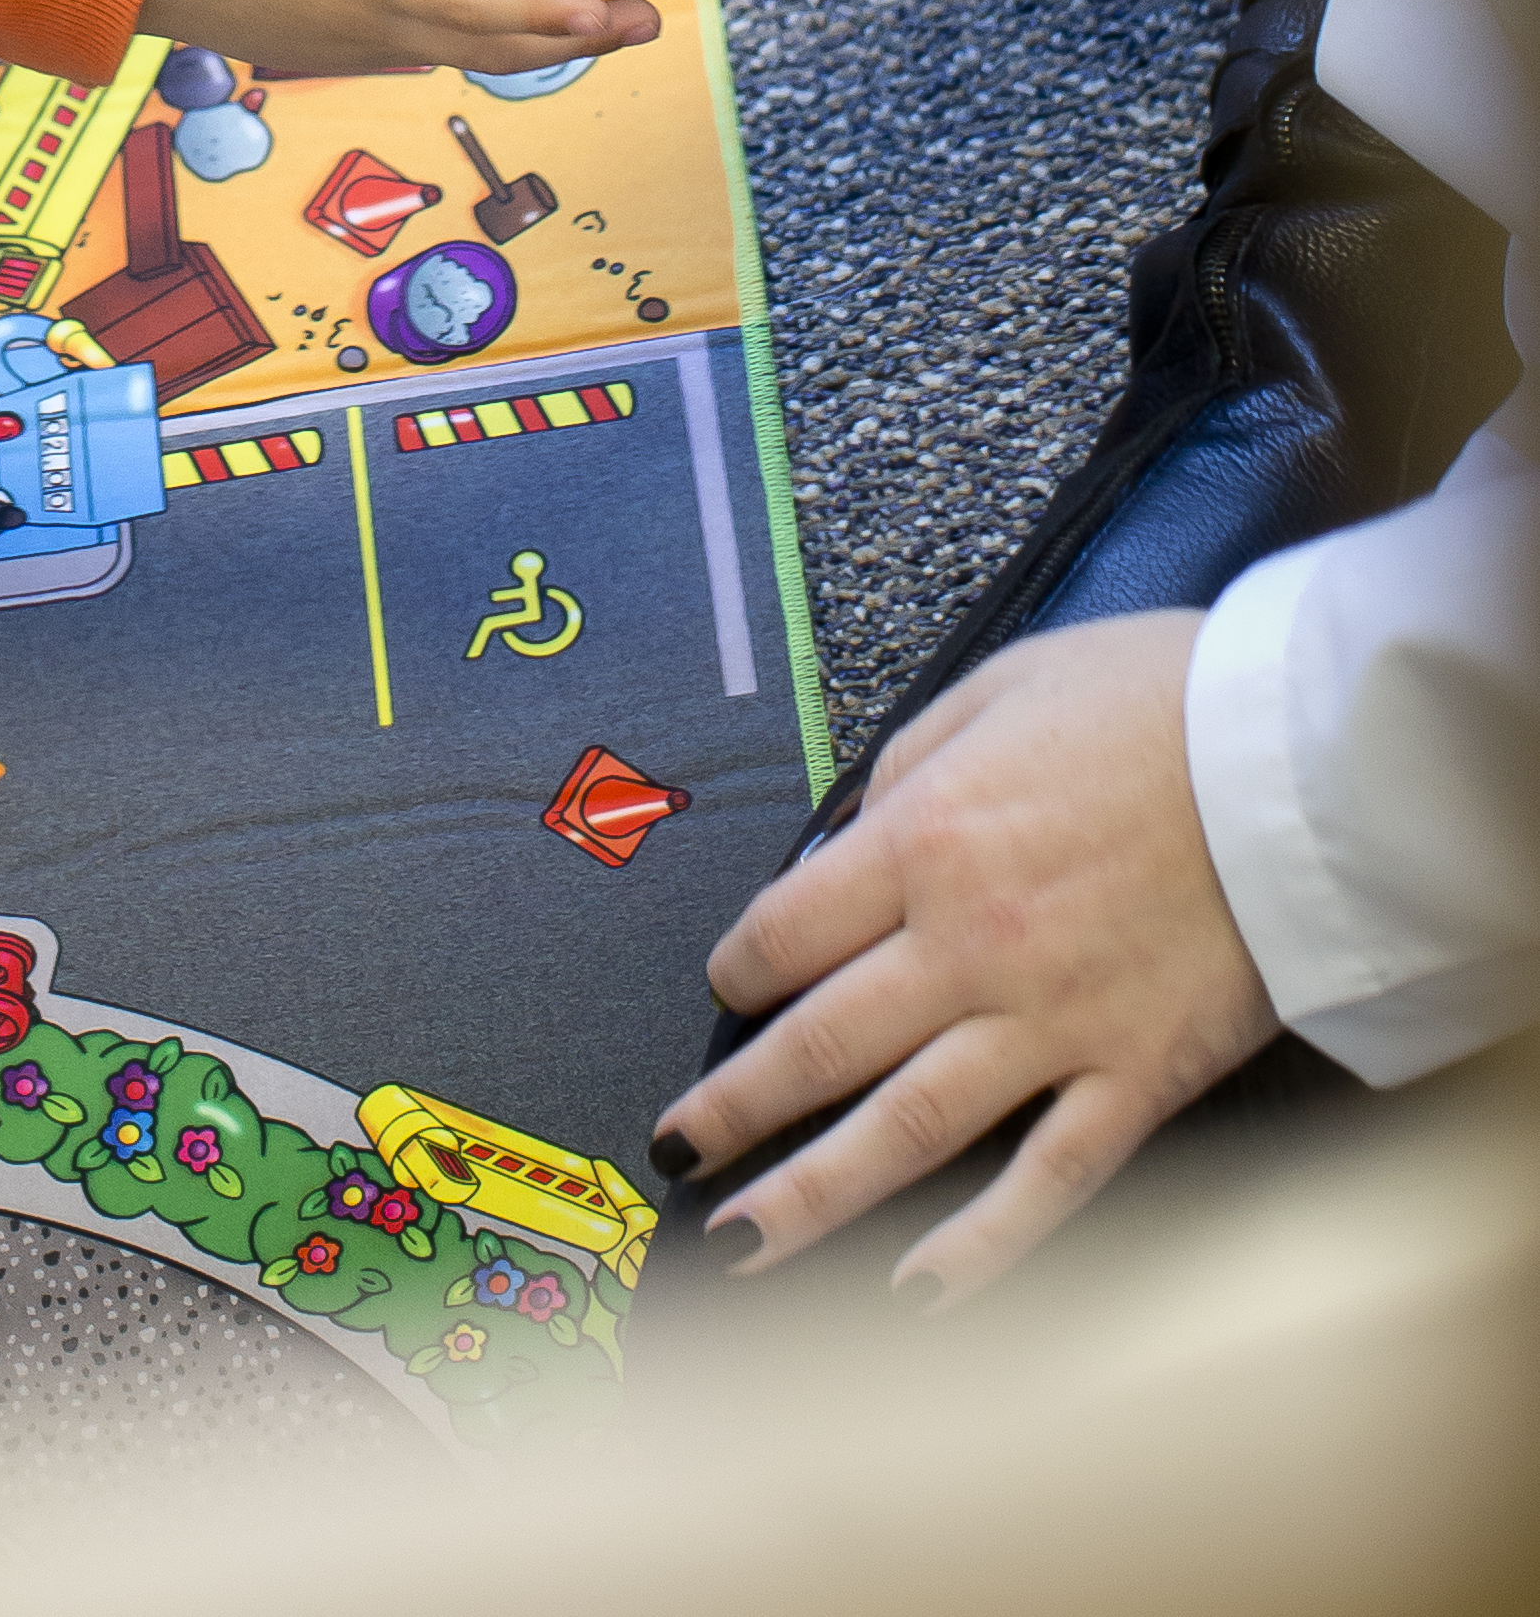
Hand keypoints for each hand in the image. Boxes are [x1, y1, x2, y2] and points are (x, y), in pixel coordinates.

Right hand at [145, 0, 661, 81]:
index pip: (494, 12)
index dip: (568, 14)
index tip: (625, 12)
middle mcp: (375, 26)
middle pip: (501, 47)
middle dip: (579, 29)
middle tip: (641, 13)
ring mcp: (357, 44)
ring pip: (466, 42)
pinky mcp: (338, 42)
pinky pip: (428, 34)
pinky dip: (470, 2)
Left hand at [652, 612, 1278, 1304]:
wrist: (1300, 754)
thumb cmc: (1154, 699)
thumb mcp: (1000, 686)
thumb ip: (913, 764)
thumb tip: (855, 830)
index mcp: (926, 838)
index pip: (787, 930)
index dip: (738, 971)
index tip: (725, 995)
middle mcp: (969, 943)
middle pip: (821, 1043)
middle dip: (738, 1107)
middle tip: (678, 1150)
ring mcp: (1054, 1022)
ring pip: (907, 1129)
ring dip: (814, 1194)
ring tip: (741, 1244)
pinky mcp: (1139, 1076)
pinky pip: (1048, 1177)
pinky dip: (984, 1244)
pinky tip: (921, 1292)